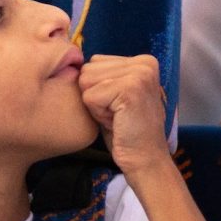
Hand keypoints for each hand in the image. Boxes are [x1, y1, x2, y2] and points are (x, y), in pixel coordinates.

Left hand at [79, 54, 170, 168]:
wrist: (145, 159)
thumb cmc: (126, 130)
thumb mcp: (115, 93)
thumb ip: (103, 75)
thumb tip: (75, 63)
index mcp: (143, 61)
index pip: (95, 61)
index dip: (98, 88)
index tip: (118, 105)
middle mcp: (144, 63)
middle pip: (88, 70)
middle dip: (95, 95)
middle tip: (117, 113)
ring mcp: (139, 74)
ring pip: (86, 81)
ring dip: (96, 105)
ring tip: (117, 116)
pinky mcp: (130, 89)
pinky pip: (90, 97)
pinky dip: (98, 114)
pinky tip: (116, 122)